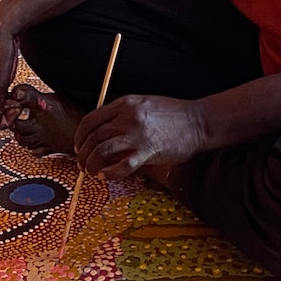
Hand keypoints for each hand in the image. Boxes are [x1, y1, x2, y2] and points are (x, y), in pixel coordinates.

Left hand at [73, 95, 206, 178]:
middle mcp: (128, 117)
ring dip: (92, 164)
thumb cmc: (173, 116)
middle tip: (82, 164)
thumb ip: (121, 116)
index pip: (90, 121)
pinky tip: (106, 176)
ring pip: (102, 150)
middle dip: (83, 153)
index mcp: (124, 104)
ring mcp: (137, 134)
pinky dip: (110, 173)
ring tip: (91, 172)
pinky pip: (121, 165)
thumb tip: (100, 134)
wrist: (201, 121)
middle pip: (93, 137)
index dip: (80, 136)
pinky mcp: (148, 150)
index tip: (79, 147)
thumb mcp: (143, 106)